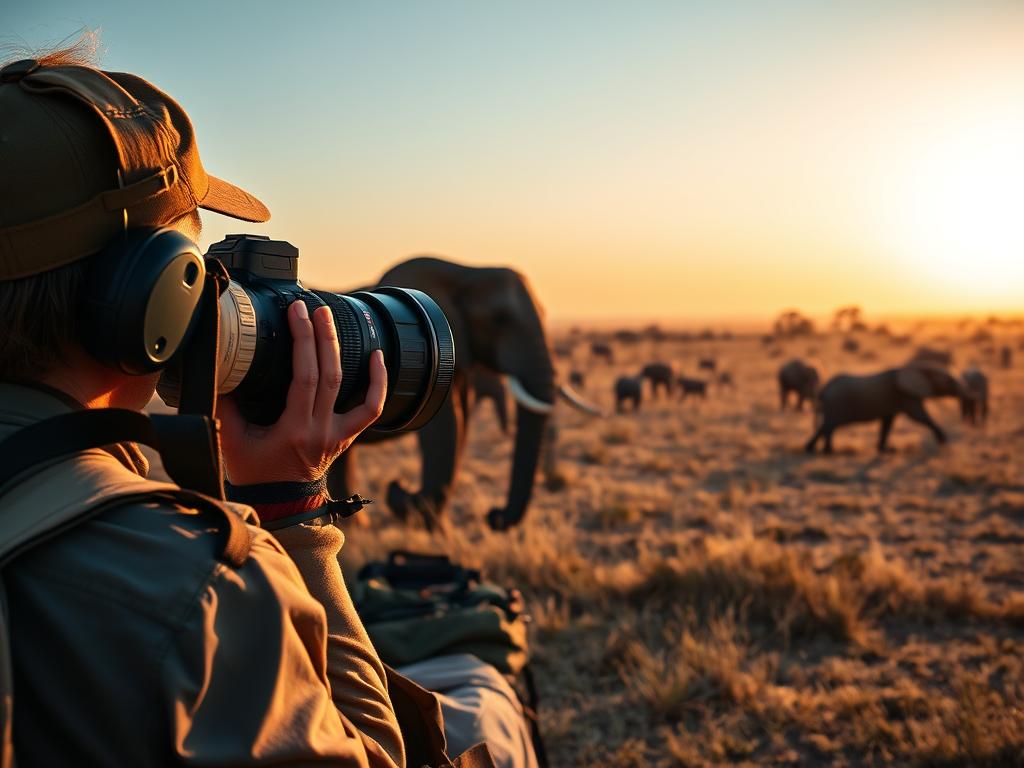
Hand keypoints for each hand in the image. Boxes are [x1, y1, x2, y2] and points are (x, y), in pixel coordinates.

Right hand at [217, 300, 386, 484]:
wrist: (280, 503)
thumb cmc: (254, 472)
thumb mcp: (230, 440)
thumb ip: (226, 403)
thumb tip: (223, 364)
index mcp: (293, 430)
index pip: (304, 377)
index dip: (302, 341)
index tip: (295, 313)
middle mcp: (321, 430)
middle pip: (329, 375)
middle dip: (322, 336)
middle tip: (315, 309)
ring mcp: (338, 433)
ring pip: (352, 387)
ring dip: (344, 351)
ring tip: (336, 323)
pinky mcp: (347, 435)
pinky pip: (372, 409)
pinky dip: (379, 383)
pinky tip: (378, 357)